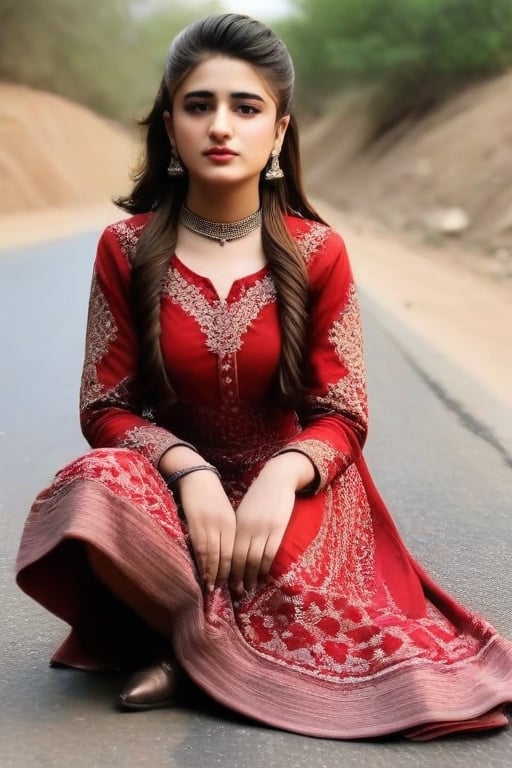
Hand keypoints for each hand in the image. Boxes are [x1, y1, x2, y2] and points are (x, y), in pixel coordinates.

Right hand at [178, 470, 235, 591]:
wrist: (198, 477)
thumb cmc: (212, 496)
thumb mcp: (226, 514)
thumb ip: (229, 532)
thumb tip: (230, 553)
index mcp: (233, 523)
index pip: (238, 551)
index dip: (239, 569)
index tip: (241, 584)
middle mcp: (223, 526)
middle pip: (227, 555)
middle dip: (227, 575)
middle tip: (231, 593)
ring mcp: (209, 525)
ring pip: (213, 554)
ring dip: (212, 573)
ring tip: (213, 588)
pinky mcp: (195, 524)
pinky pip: (200, 548)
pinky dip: (201, 562)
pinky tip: (202, 573)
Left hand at [230, 467, 295, 594]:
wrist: (277, 478)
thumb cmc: (260, 495)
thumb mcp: (244, 510)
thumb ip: (239, 528)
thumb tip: (233, 548)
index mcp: (237, 524)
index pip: (229, 552)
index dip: (226, 569)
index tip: (224, 583)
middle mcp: (247, 528)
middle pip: (239, 559)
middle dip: (237, 578)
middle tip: (236, 593)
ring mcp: (263, 528)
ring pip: (254, 559)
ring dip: (251, 577)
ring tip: (249, 589)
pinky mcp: (278, 528)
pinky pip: (270, 553)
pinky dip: (265, 567)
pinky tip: (263, 576)